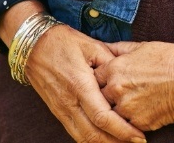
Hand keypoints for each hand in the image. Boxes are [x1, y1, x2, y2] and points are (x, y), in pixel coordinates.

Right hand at [25, 24, 146, 142]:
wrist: (34, 46)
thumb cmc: (65, 42)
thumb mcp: (92, 46)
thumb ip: (111, 63)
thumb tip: (126, 78)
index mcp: (80, 85)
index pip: (103, 117)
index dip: (122, 130)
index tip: (139, 135)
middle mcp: (69, 103)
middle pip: (94, 135)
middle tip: (137, 142)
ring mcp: (61, 110)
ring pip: (83, 138)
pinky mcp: (58, 112)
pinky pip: (75, 133)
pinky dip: (91, 140)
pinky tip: (105, 138)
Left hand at [95, 41, 173, 131]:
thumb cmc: (171, 59)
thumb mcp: (143, 46)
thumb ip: (120, 49)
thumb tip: (106, 47)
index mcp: (115, 68)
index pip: (93, 76)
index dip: (99, 77)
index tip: (105, 78)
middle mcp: (115, 89)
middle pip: (98, 96)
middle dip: (104, 94)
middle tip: (119, 90)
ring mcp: (125, 108)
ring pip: (110, 113)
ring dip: (117, 108)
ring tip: (133, 101)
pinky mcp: (138, 124)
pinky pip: (126, 124)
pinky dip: (131, 119)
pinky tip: (143, 109)